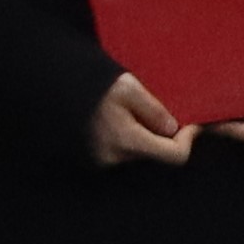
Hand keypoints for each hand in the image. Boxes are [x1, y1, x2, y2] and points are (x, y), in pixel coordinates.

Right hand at [83, 73, 197, 168]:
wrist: (53, 85)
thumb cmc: (90, 82)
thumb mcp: (127, 87)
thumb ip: (154, 109)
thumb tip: (173, 129)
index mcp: (126, 140)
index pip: (175, 155)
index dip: (188, 140)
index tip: (190, 123)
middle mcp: (114, 157)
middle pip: (157, 154)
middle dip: (165, 136)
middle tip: (160, 114)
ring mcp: (102, 160)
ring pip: (140, 153)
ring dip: (146, 136)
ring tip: (134, 114)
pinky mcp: (93, 159)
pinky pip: (123, 152)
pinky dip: (130, 139)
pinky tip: (119, 121)